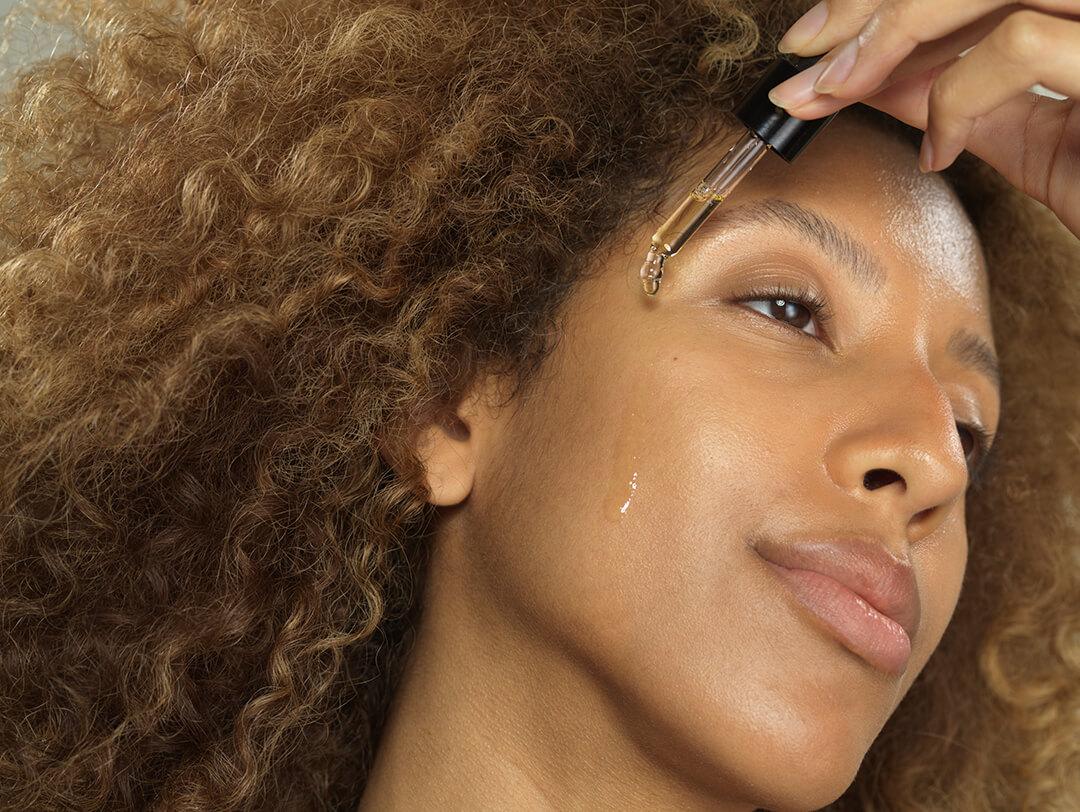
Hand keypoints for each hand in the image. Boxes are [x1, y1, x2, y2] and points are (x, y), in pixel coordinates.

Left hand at [765, 1, 1079, 238]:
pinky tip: (939, 149)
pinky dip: (958, 94)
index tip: (814, 38)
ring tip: (837, 87)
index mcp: (1077, 5)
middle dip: (873, 6)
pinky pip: (1022, 44)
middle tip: (805, 57)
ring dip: (894, 30)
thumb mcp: (1033, 133)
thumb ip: (961, 93)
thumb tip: (870, 74)